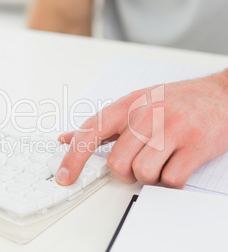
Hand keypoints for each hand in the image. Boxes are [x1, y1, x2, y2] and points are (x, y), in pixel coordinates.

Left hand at [56, 70, 227, 187]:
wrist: (222, 95)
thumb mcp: (135, 103)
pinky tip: (176, 163)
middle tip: (137, 164)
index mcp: (128, 104)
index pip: (91, 131)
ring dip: (149, 176)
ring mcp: (173, 128)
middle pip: (118, 162)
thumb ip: (101, 124)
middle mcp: (148, 114)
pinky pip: (171, 180)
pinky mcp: (196, 145)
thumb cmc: (175, 101)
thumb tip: (66, 138)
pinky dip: (170, 180)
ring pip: (142, 173)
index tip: (65, 175)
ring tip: (160, 161)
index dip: (74, 156)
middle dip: (125, 172)